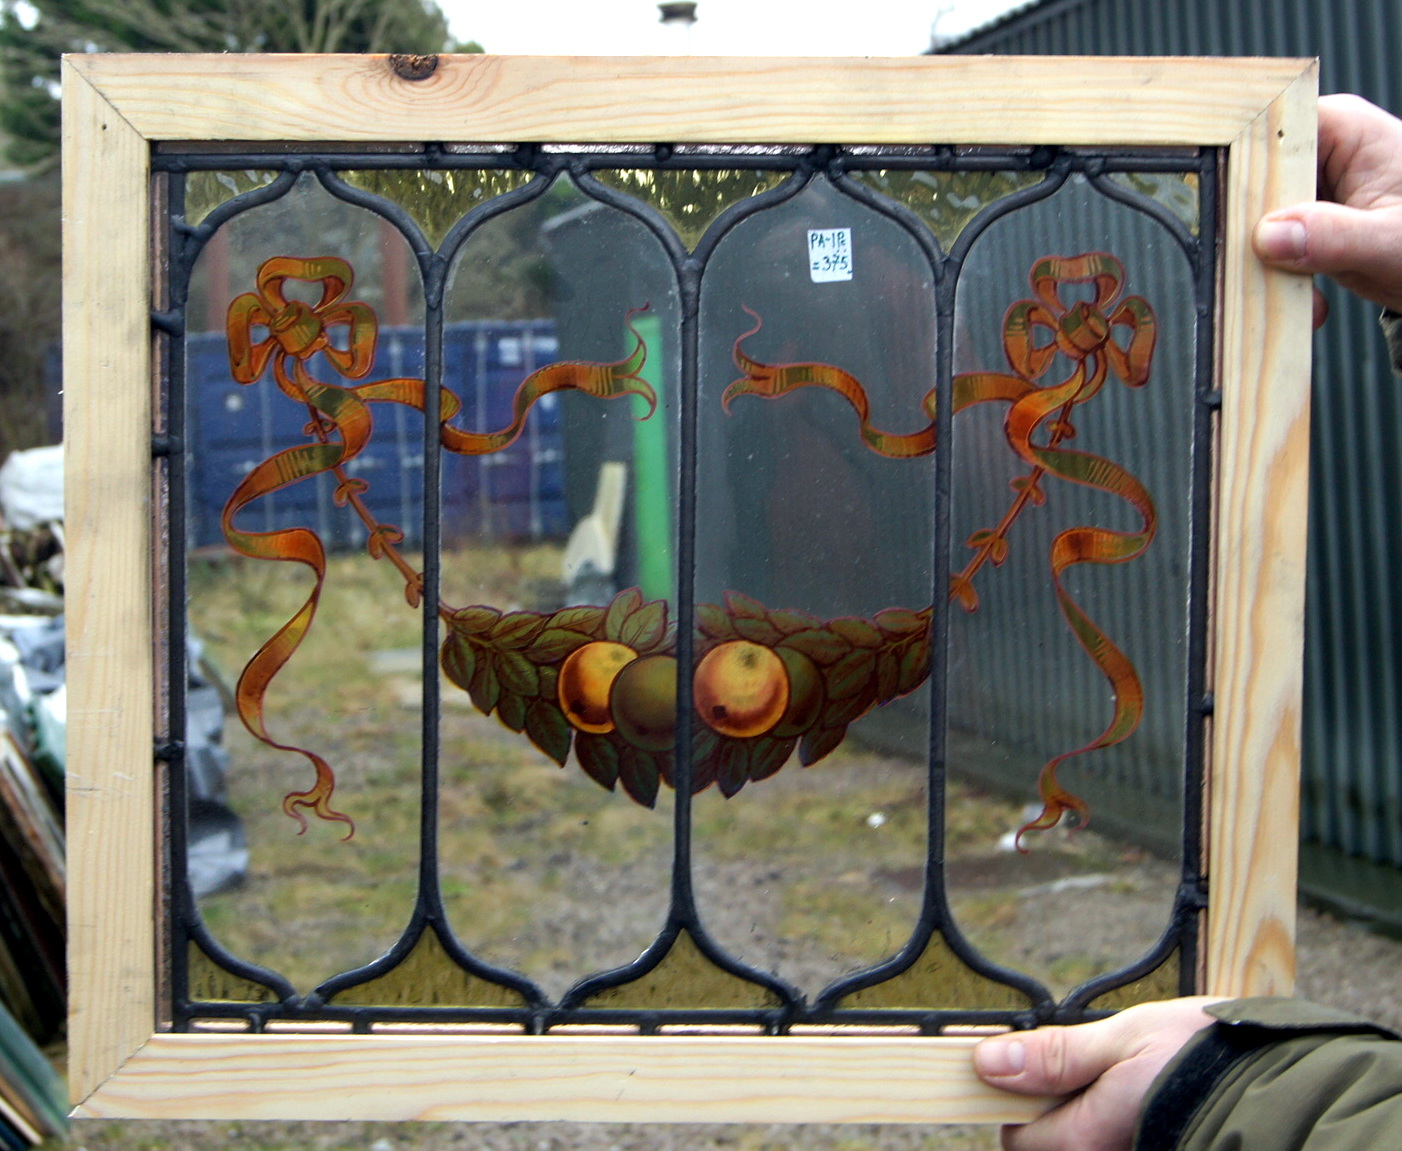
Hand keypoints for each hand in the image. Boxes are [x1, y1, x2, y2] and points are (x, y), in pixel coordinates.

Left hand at [972, 997, 1223, 1150]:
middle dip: (1059, 1108)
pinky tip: (1147, 1098)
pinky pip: (1118, 1143)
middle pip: (1052, 1146)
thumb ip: (1053, 1055)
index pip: (1016, 1138)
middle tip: (1093, 1068)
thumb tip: (989, 1062)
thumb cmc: (1205, 1057)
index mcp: (1086, 1140)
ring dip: (1090, 1114)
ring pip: (1085, 1144)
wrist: (1286, 1087)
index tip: (1041, 1065)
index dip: (1019, 1098)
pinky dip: (1118, 1123)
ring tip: (1128, 1081)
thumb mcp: (1122, 1036)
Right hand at [1255, 94, 1401, 325]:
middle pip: (1253, 182)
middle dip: (1256, 235)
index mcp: (1342, 129)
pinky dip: (1281, 278)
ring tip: (1303, 291)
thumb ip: (1334, 237)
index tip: (1236, 219)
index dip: (1242, 173)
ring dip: (1268, 265)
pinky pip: (1270, 246)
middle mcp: (1321, 152)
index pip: (1268, 134)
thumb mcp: (1392, 242)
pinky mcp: (1306, 222)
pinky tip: (1310, 297)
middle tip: (1273, 269)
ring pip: (1255, 221)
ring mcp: (1311, 189)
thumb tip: (1270, 235)